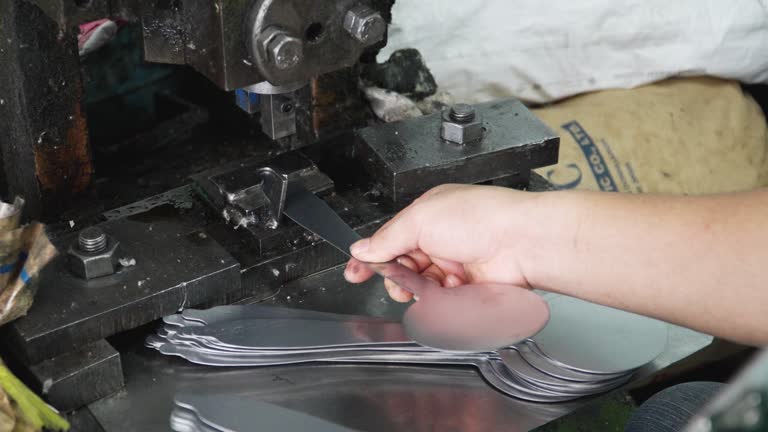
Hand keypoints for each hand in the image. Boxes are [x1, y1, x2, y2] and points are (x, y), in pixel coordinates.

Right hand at [343, 184, 544, 301]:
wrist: (523, 242)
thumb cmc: (482, 218)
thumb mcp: (420, 219)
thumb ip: (388, 238)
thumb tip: (362, 248)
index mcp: (428, 215)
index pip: (390, 238)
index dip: (371, 256)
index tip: (354, 273)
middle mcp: (442, 238)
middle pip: (403, 265)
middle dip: (395, 275)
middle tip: (396, 280)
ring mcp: (456, 263)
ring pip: (421, 285)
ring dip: (419, 287)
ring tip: (422, 286)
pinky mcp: (469, 287)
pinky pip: (443, 299)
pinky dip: (442, 297)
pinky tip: (450, 289)